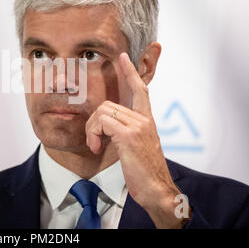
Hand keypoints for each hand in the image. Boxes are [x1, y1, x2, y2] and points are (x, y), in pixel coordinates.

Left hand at [85, 52, 189, 227]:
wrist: (156, 190)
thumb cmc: (144, 171)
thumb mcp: (136, 146)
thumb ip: (126, 130)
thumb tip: (107, 124)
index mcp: (147, 120)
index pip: (139, 89)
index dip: (130, 72)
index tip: (123, 57)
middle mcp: (144, 119)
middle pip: (107, 105)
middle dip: (93, 123)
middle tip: (94, 140)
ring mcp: (138, 125)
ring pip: (102, 112)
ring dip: (92, 130)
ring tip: (96, 145)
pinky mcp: (129, 135)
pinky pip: (102, 123)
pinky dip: (93, 135)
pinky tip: (97, 148)